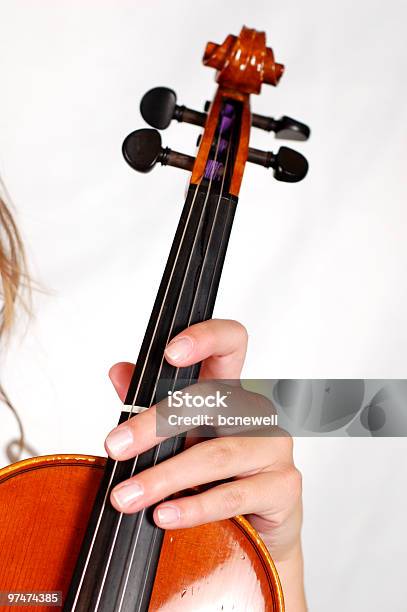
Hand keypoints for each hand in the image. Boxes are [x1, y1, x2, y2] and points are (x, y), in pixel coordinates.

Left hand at [105, 319, 305, 610]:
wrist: (258, 528)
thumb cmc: (217, 475)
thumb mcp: (179, 437)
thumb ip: (150, 405)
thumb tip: (119, 371)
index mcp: (230, 391)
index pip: (229, 344)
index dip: (205, 339)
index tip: (170, 354)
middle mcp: (256, 411)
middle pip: (209, 403)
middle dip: (154, 427)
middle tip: (116, 446)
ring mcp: (275, 445)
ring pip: (216, 454)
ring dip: (164, 477)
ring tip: (128, 495)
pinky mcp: (284, 485)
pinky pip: (233, 494)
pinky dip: (194, 507)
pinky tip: (165, 514)